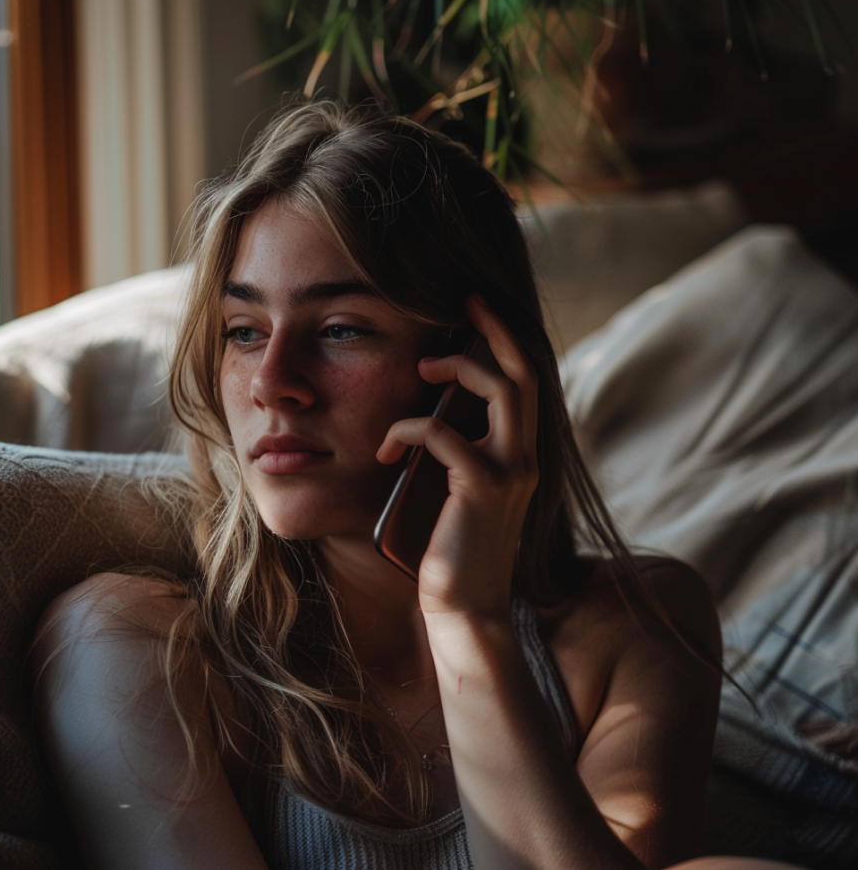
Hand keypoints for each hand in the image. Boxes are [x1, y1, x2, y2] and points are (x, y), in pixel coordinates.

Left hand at [376, 295, 539, 621]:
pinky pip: (443, 436)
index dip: (507, 340)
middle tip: (465, 302)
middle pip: (524, 372)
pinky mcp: (482, 490)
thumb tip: (433, 412)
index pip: (526, 382)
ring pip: (500, 390)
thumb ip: (461, 451)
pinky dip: (407, 428)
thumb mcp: (460, 491)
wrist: (465, 608)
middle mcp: (526, 456)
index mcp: (520, 453)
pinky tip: (384, 446)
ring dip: (457, 367)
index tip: (477, 309)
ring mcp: (509, 471)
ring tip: (425, 367)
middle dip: (496, 329)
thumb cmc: (453, 549)